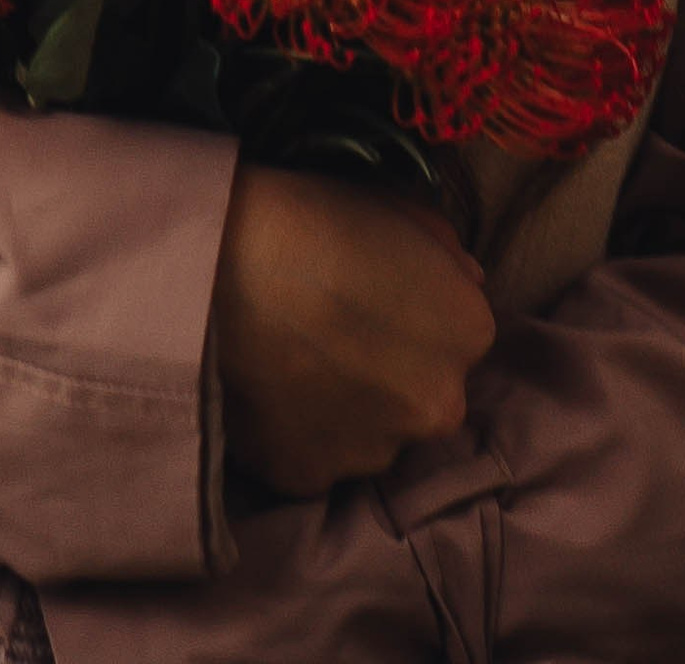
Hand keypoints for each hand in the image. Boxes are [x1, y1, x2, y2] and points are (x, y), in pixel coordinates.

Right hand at [209, 163, 496, 498]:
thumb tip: (463, 281)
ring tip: (293, 359)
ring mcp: (374, 452)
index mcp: (467, 332)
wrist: (217, 265)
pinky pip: (314, 456)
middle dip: (389, 370)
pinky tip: (268, 389)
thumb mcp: (396, 206)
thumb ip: (446, 253)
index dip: (414, 312)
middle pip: (421, 392)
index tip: (372, 295)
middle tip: (332, 331)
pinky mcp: (312, 478)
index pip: (457, 333)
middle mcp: (437, 406)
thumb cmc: (309, 217)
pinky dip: (297, 432)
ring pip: (371, 432)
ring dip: (347, 406)